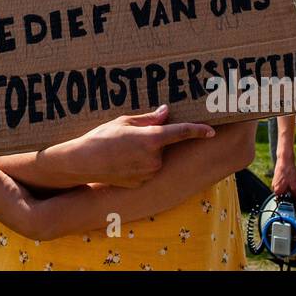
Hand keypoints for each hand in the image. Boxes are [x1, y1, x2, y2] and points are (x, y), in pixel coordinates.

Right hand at [64, 104, 214, 187]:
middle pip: (163, 144)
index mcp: (152, 138)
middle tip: (130, 137)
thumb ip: (150, 119)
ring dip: (145, 152)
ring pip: (155, 158)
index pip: (182, 133)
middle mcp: (155, 158)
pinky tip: (121, 162)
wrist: (84, 162)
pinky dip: (138, 164)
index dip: (198, 130)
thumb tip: (166, 112)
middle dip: (153, 139)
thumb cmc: (102, 137)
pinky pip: (147, 170)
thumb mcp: (125, 122)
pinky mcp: (142, 182)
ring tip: (121, 150)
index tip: (211, 130)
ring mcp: (149, 173)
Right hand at [271, 158, 295, 200]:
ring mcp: (274, 182)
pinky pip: (282, 183)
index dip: (290, 199)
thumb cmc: (288, 171)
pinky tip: (290, 178)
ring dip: (288, 187)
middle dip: (289, 193)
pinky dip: (287, 183)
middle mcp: (274, 187)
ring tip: (292, 181)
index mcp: (277, 190)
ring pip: (283, 188)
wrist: (285, 160)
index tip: (294, 198)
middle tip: (294, 188)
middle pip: (283, 194)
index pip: (283, 200)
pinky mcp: (276, 178)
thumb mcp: (294, 185)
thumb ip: (295, 195)